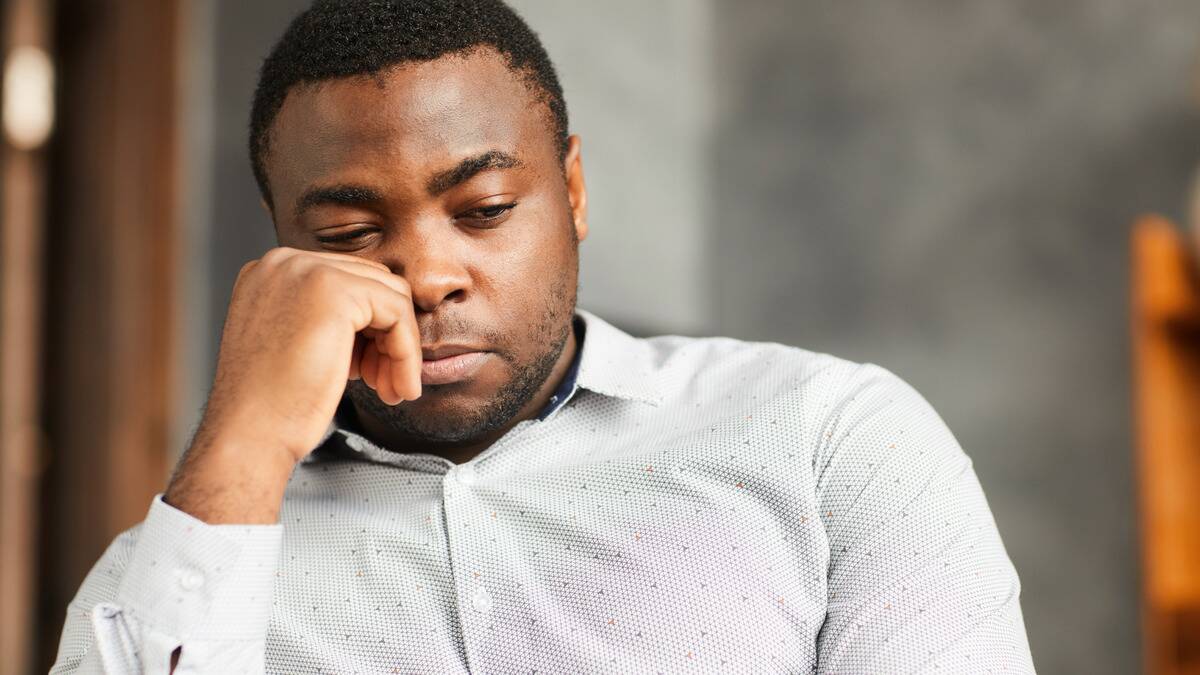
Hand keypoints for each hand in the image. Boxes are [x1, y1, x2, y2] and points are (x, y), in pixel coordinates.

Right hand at [164, 247, 420, 522]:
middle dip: (385, 337)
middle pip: (371, 284)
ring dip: (400, 348)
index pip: (346, 283)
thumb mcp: (295, 344)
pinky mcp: (335, 290)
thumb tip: (379, 318)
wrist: (250, 433)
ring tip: (391, 389)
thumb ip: (326, 319)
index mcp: (272, 273)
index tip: (367, 372)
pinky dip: (406, 353)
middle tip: (384, 382)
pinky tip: (398, 387)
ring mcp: (308, 270)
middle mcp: (285, 262)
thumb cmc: (271, 405)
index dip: (367, 331)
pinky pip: (397, 313)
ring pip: (390, 297)